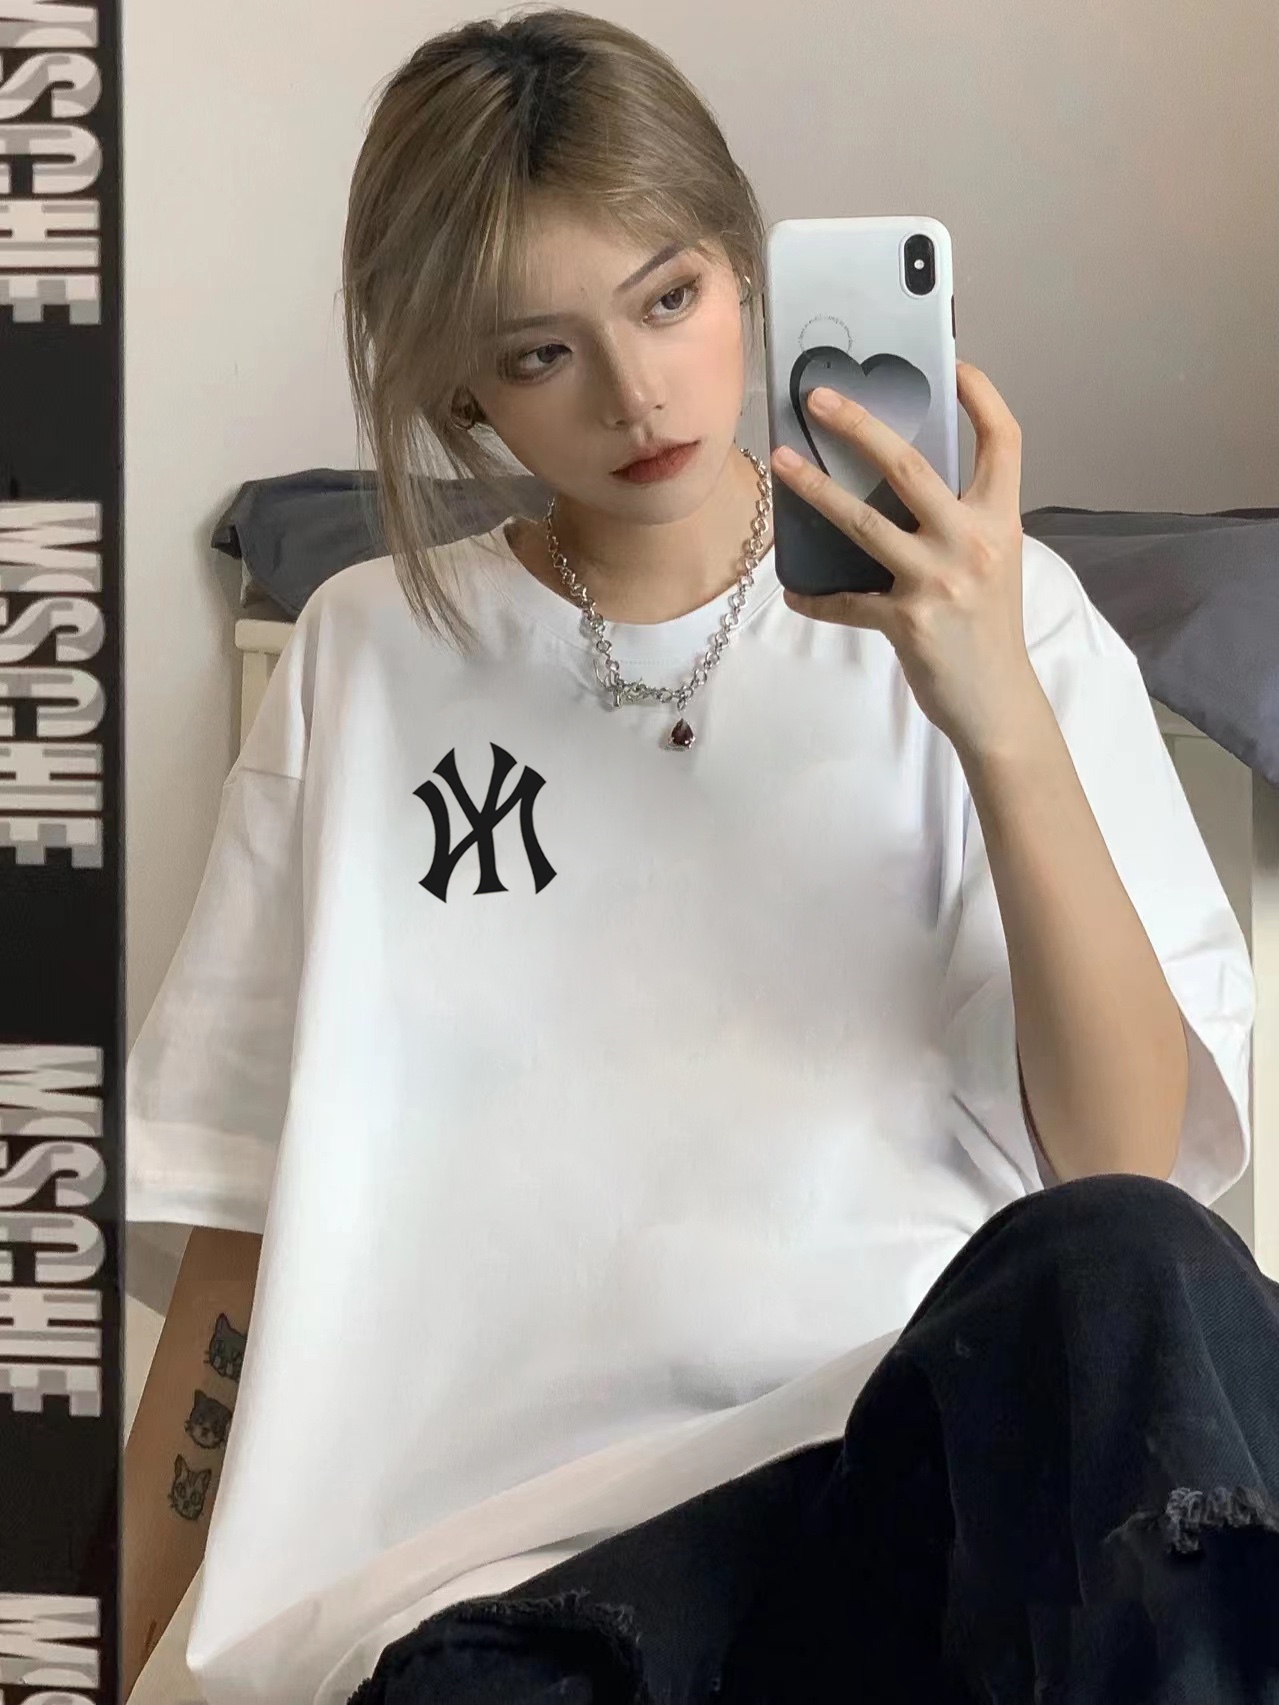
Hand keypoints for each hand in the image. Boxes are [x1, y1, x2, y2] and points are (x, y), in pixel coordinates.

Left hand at [771, 361, 1042, 757]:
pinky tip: (797, 592)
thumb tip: (900, 488)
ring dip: (815, 490)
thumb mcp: (992, 564)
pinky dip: (817, 597)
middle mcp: (972, 541)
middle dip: (859, 425)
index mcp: (1000, 520)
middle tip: (818, 398)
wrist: (997, 702)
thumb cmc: (989, 629)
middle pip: (909, 466)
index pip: (1004, 441)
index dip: (983, 397)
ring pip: (863, 521)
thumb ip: (959, 523)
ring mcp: (938, 580)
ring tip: (781, 463)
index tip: (956, 366)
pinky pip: (846, 601)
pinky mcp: (906, 620)